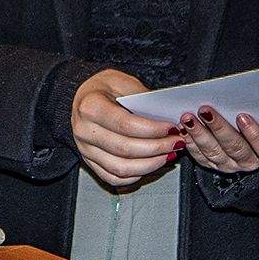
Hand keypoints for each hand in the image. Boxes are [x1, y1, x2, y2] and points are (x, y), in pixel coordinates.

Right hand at [69, 69, 179, 187]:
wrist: (82, 98)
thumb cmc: (103, 88)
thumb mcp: (122, 81)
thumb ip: (143, 99)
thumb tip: (167, 118)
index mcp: (90, 107)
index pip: (125, 124)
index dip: (152, 130)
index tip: (171, 128)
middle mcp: (84, 131)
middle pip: (125, 149)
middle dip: (157, 148)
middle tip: (176, 143)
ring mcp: (85, 150)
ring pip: (121, 168)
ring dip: (150, 165)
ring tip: (167, 155)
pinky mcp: (90, 162)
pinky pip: (114, 178)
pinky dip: (136, 175)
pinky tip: (150, 164)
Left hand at [177, 103, 258, 172]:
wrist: (244, 129)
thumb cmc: (254, 117)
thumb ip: (256, 108)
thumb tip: (241, 94)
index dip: (254, 133)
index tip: (242, 116)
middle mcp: (249, 160)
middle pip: (235, 148)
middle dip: (218, 127)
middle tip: (205, 110)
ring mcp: (230, 164)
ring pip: (214, 152)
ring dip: (199, 133)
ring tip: (189, 118)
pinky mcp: (212, 164)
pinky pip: (200, 156)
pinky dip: (190, 141)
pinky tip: (183, 129)